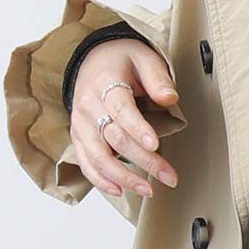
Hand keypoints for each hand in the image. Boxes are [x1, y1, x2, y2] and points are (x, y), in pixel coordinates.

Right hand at [71, 38, 180, 197]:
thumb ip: (158, 78)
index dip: (137, 128)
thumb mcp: (144, 57)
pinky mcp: (79, 137)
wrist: (93, 60)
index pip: (120, 108)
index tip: (154, 144)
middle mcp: (88, 105)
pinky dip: (100, 179)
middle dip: (143, 160)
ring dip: (123, 177)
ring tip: (148, 190)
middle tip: (168, 176)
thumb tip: (170, 98)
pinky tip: (119, 190)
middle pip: (114, 137)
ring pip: (98, 156)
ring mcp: (80, 123)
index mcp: (104, 82)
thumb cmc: (123, 60)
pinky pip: (86, 162)